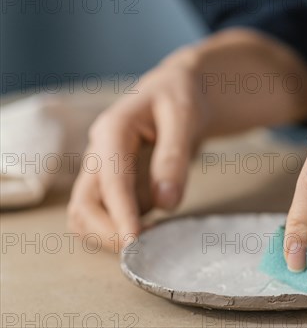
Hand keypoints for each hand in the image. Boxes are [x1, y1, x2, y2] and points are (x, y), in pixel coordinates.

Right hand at [67, 47, 205, 249]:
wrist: (175, 94)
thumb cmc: (179, 99)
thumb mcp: (185, 118)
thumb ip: (174, 157)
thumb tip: (166, 202)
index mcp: (112, 130)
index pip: (110, 181)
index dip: (121, 214)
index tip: (134, 242)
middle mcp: (98, 153)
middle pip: (83, 205)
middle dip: (107, 233)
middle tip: (145, 251)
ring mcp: (101, 171)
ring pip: (85, 215)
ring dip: (109, 236)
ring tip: (151, 242)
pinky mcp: (111, 186)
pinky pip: (105, 217)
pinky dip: (120, 231)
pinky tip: (152, 231)